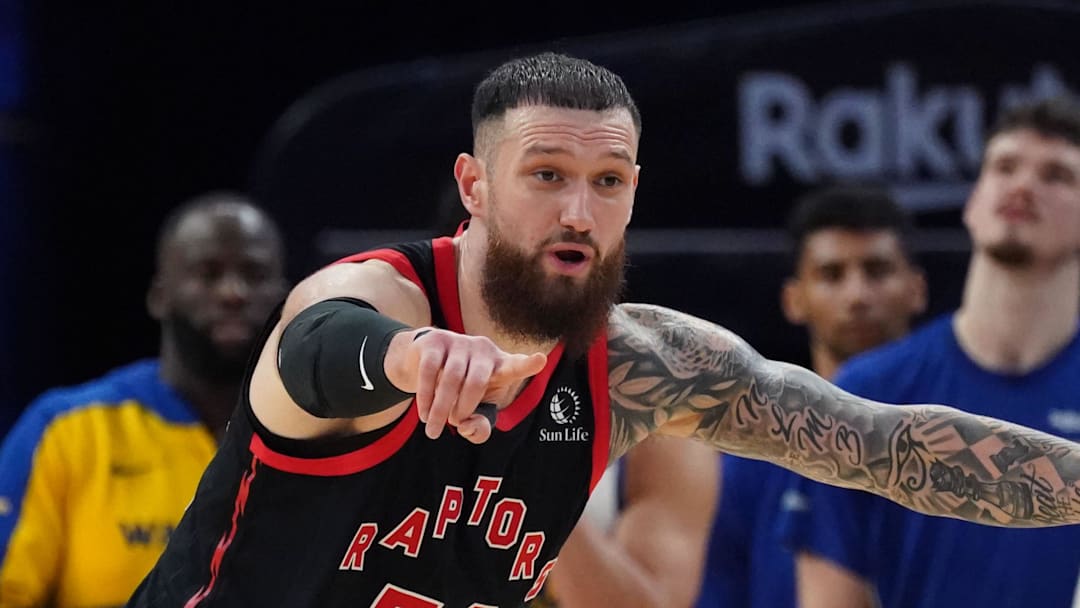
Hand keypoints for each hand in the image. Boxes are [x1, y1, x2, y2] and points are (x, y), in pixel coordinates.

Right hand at [385, 328, 547, 442]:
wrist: (425, 360)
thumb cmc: (460, 391)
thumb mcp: (474, 412)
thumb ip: (479, 428)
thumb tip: (467, 427)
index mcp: (500, 366)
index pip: (516, 366)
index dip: (528, 364)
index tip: (541, 359)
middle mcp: (483, 350)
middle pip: (476, 381)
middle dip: (463, 408)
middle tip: (454, 424)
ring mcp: (460, 342)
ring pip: (451, 377)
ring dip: (441, 407)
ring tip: (433, 428)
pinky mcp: (436, 340)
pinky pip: (430, 370)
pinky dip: (425, 395)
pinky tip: (424, 412)